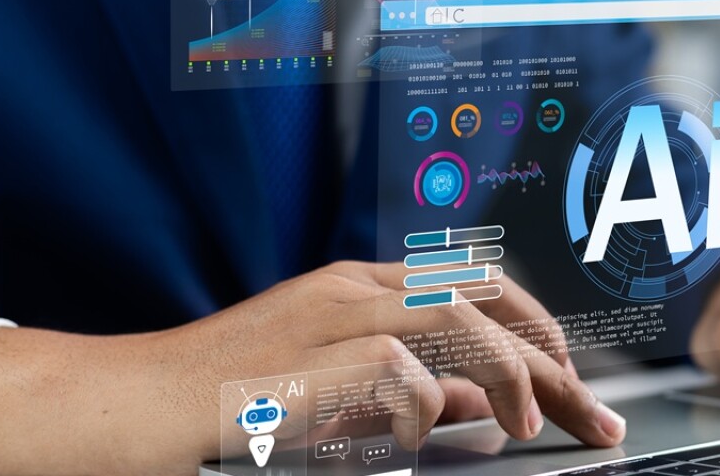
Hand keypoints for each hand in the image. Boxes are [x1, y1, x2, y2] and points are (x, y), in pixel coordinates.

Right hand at [0, 261, 625, 475]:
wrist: (130, 403)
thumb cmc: (227, 397)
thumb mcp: (337, 385)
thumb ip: (408, 383)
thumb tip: (477, 396)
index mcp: (363, 286)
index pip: (477, 285)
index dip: (537, 327)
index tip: (570, 377)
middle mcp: (356, 287)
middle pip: (485, 297)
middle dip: (550, 353)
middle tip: (589, 409)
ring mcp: (332, 315)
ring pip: (458, 316)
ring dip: (510, 371)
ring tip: (534, 423)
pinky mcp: (309, 357)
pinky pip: (397, 370)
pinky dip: (427, 404)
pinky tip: (426, 435)